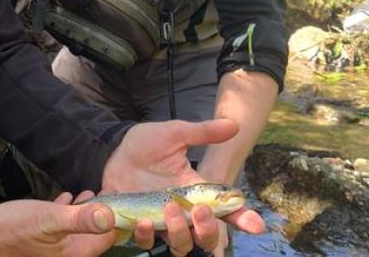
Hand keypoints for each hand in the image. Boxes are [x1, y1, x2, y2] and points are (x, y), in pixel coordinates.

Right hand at [0, 191, 116, 256]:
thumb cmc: (11, 231)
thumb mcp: (48, 220)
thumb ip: (79, 219)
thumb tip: (110, 216)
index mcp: (75, 253)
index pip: (108, 237)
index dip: (116, 216)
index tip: (117, 196)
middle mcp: (68, 255)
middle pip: (95, 234)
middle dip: (102, 213)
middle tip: (106, 191)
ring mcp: (55, 250)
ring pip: (78, 229)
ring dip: (85, 212)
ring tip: (90, 193)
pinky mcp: (42, 242)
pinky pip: (62, 228)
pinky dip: (67, 213)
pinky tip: (66, 199)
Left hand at [101, 119, 264, 253]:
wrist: (112, 149)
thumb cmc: (146, 143)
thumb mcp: (175, 133)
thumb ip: (202, 132)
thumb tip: (234, 124)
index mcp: (195, 190)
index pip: (224, 209)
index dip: (242, 218)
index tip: (256, 224)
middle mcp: (181, 210)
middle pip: (206, 237)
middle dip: (208, 231)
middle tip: (199, 212)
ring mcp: (160, 219)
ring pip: (180, 245)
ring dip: (179, 233)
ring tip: (167, 209)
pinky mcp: (137, 223)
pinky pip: (147, 242)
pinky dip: (146, 236)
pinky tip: (141, 220)